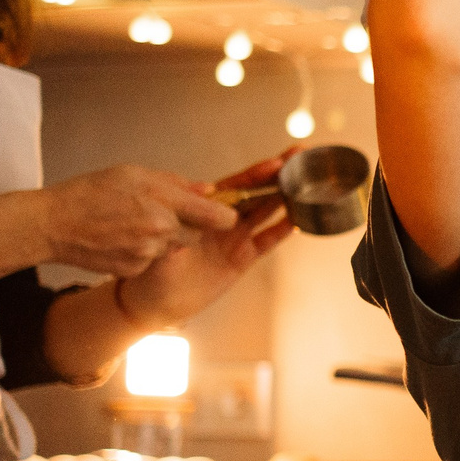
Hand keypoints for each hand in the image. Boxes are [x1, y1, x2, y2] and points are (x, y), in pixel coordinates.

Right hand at [38, 165, 237, 277]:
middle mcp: (161, 231)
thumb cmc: (90, 193)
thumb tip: (208, 189)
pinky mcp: (136, 270)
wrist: (53, 225)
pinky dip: (146, 252)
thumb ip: (176, 183)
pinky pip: (154, 260)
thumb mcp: (134, 174)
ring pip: (174, 247)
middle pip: (197, 233)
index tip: (220, 212)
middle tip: (162, 212)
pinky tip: (124, 238)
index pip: (218, 217)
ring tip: (136, 223)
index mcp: (165, 203)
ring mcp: (149, 254)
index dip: (223, 216)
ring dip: (166, 237)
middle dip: (188, 224)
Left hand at [118, 151, 296, 327]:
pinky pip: (267, 241)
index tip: (275, 163)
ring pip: (266, 212)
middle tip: (301, 158)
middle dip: (279, 176)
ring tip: (308, 184)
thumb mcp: (157, 245)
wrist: (155, 302)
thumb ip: (174, 229)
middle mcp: (222, 220)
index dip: (256, 174)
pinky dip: (283, 230)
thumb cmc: (151, 269)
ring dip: (286, 198)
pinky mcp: (242, 258)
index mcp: (202, 210)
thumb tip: (187, 213)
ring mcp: (234, 238)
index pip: (234, 186)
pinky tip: (299, 219)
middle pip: (256, 192)